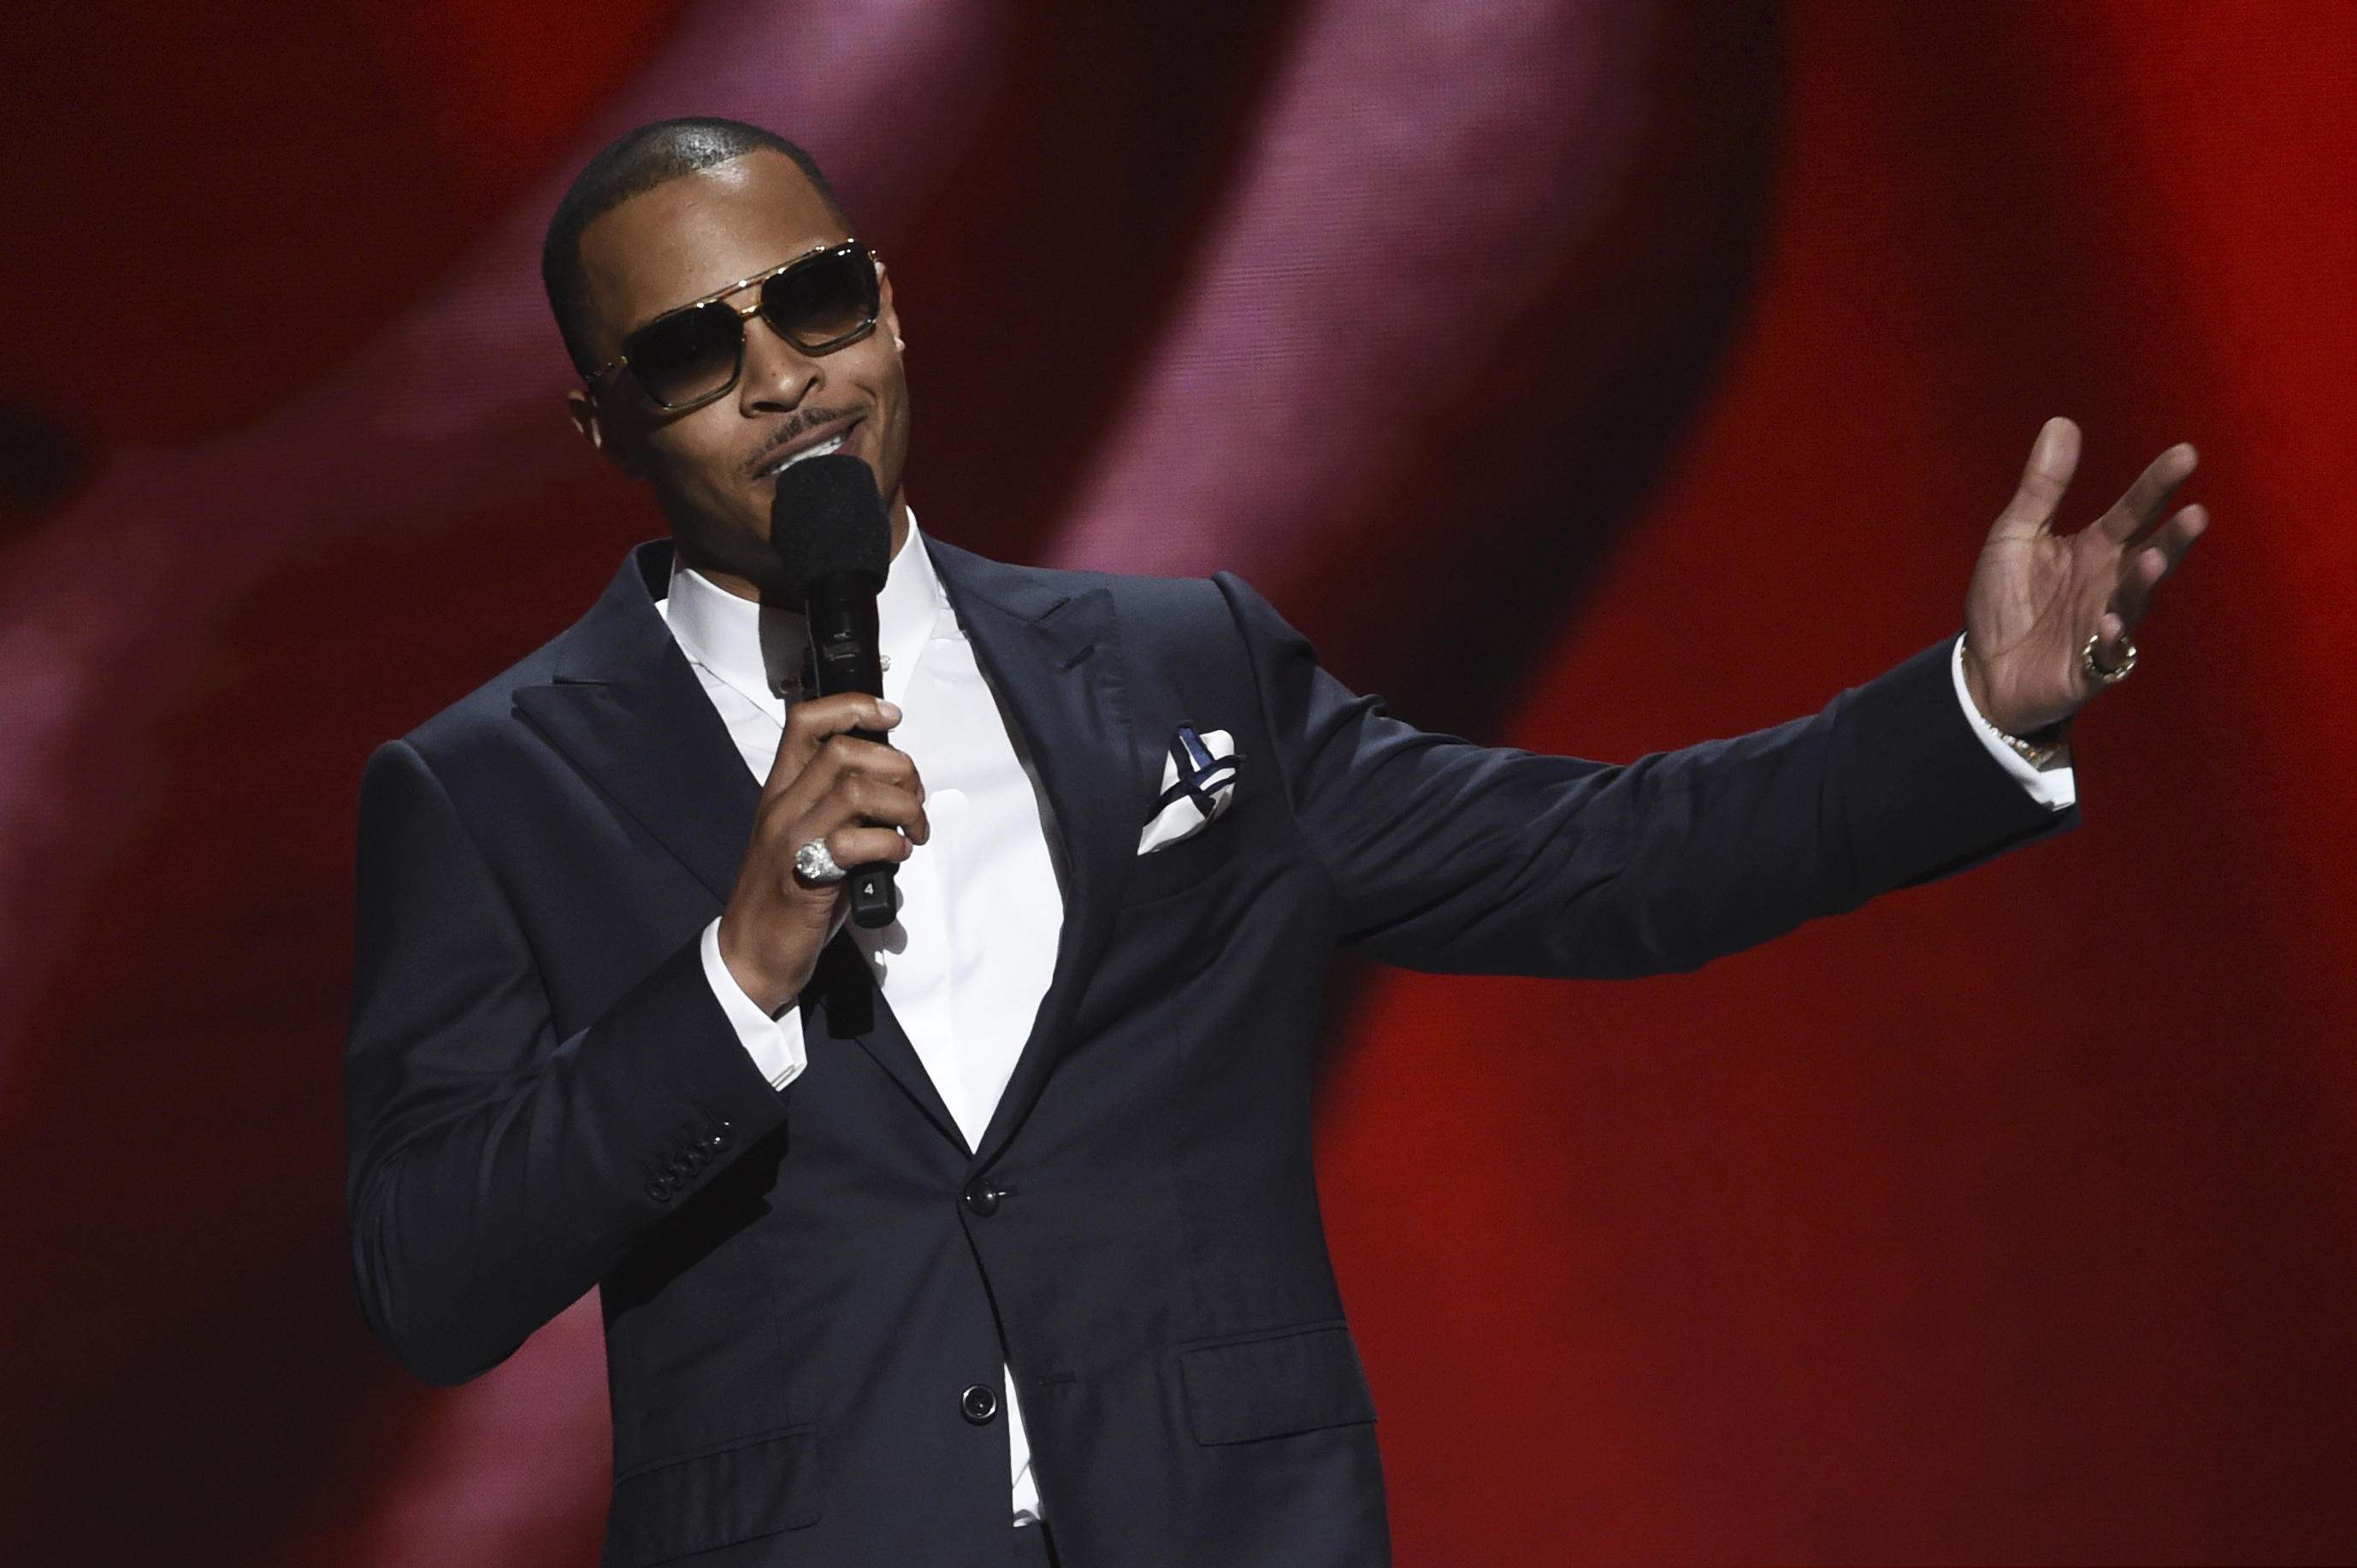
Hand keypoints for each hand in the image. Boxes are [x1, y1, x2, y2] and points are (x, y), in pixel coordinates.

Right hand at [718, 693, 927, 1012]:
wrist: (750, 955)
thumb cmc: (786, 899)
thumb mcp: (809, 838)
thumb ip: (842, 808)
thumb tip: (895, 790)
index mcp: (781, 792)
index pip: (805, 723)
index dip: (852, 707)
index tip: (889, 715)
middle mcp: (782, 808)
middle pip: (843, 751)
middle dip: (897, 766)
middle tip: (914, 798)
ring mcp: (791, 840)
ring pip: (855, 789)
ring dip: (902, 805)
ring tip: (913, 830)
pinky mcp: (804, 876)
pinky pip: (854, 842)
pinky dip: (890, 844)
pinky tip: (896, 856)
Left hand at [1961, 417, 2208, 736]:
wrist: (1983, 668)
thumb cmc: (2006, 600)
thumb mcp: (2015, 535)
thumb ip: (2041, 487)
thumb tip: (2062, 422)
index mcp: (2097, 549)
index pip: (2135, 511)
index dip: (2158, 485)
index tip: (2186, 454)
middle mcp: (2111, 584)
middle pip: (2150, 554)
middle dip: (2174, 537)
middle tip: (2196, 513)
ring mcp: (2105, 625)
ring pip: (2136, 602)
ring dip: (2145, 582)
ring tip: (2155, 558)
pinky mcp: (2089, 667)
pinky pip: (2108, 655)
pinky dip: (2111, 641)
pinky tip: (2109, 624)